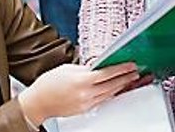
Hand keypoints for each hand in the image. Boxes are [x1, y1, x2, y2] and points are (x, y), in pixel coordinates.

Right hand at [18, 62, 139, 125]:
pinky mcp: (85, 109)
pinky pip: (102, 100)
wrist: (38, 102)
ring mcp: (86, 103)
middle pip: (112, 85)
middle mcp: (85, 93)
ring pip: (109, 93)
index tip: (131, 65)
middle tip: (136, 71)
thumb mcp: (67, 68)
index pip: (107, 73)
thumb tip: (99, 66)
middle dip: (126, 78)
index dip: (121, 69)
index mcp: (81, 80)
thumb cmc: (48, 84)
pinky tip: (116, 89)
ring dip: (121, 86)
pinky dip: (111, 93)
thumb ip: (85, 68)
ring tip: (130, 79)